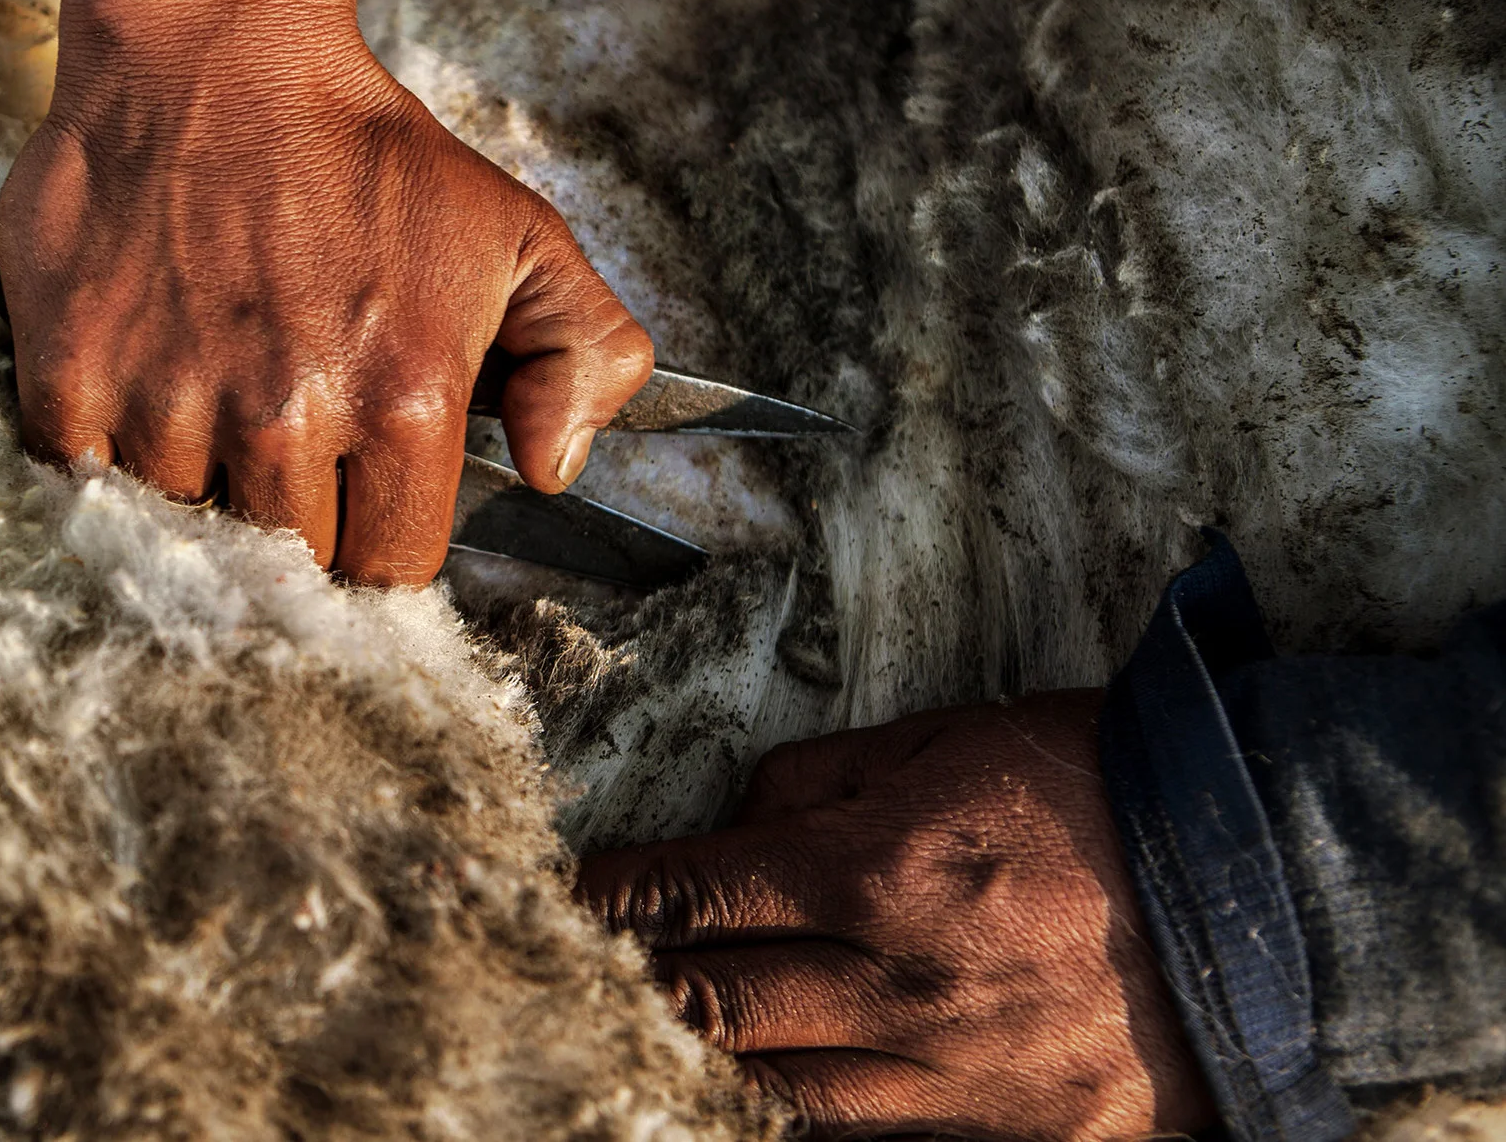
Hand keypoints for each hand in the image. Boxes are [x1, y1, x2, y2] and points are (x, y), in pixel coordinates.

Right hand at [0, 26, 653, 586]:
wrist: (217, 48)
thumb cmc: (363, 148)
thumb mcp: (520, 232)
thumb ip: (585, 355)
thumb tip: (555, 469)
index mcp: (405, 399)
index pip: (392, 570)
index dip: (378, 543)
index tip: (360, 507)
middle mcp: (285, 416)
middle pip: (287, 569)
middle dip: (291, 527)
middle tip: (281, 450)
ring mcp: (169, 401)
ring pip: (181, 532)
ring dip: (192, 492)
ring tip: (208, 408)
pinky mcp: (72, 375)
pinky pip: (82, 484)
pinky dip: (101, 461)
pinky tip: (137, 395)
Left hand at [575, 693, 1216, 1141]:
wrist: (1273, 885)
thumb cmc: (1106, 788)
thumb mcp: (952, 739)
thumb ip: (824, 779)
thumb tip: (737, 818)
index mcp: (880, 871)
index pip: (695, 894)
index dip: (609, 898)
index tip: (566, 894)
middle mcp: (903, 985)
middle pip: (715, 1007)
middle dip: (633, 987)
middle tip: (576, 971)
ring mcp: (958, 1076)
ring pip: (780, 1096)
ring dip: (708, 1064)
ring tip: (657, 1033)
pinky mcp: (1014, 1133)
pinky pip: (875, 1138)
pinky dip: (812, 1114)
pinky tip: (771, 1090)